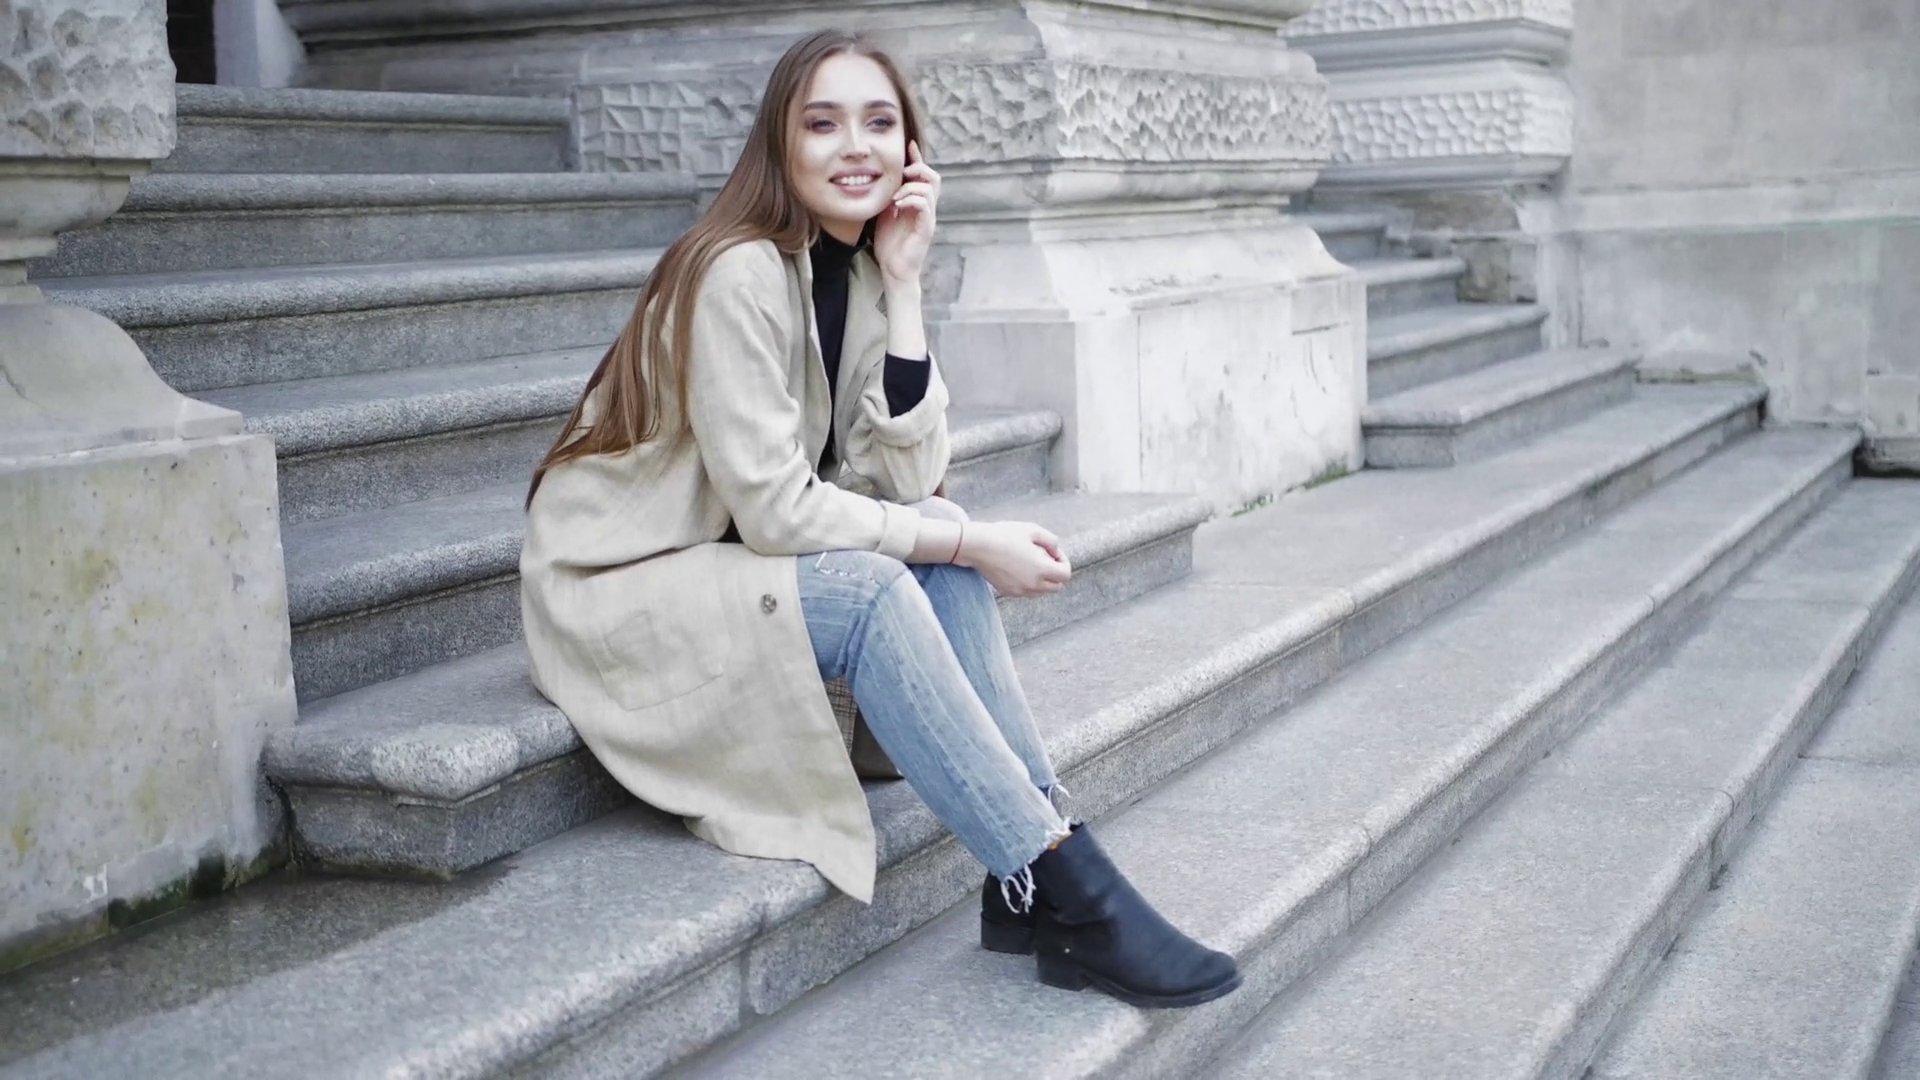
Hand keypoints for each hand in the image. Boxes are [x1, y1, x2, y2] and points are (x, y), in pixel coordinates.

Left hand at [873, 140, 938, 285]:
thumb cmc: (890, 243)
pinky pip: (925, 206)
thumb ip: (888, 195)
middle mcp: (927, 208)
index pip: (923, 174)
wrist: (893, 268)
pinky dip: (911, 200)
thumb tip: (880, 177)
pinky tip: (897, 205)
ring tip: (895, 195)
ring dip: (911, 186)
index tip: (908, 144)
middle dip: (919, 168)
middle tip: (902, 172)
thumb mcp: (885, 212)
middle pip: (934, 177)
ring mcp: (928, 218)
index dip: (917, 158)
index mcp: (918, 202)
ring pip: (930, 189)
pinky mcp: (926, 229)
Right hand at [954, 520, 1071, 597]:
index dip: (1063, 562)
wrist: (977, 546)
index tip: (1053, 552)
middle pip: (1056, 586)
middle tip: (1043, 557)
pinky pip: (1026, 592)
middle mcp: (1033, 584)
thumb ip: (1052, 542)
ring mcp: (1020, 591)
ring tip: (1030, 562)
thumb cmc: (1005, 535)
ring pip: (1041, 591)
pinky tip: (1018, 567)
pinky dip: (1028, 583)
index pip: (1065, 575)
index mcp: (1042, 569)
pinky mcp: (1008, 592)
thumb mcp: (1033, 530)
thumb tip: (1056, 553)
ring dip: (1042, 579)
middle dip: (1054, 572)